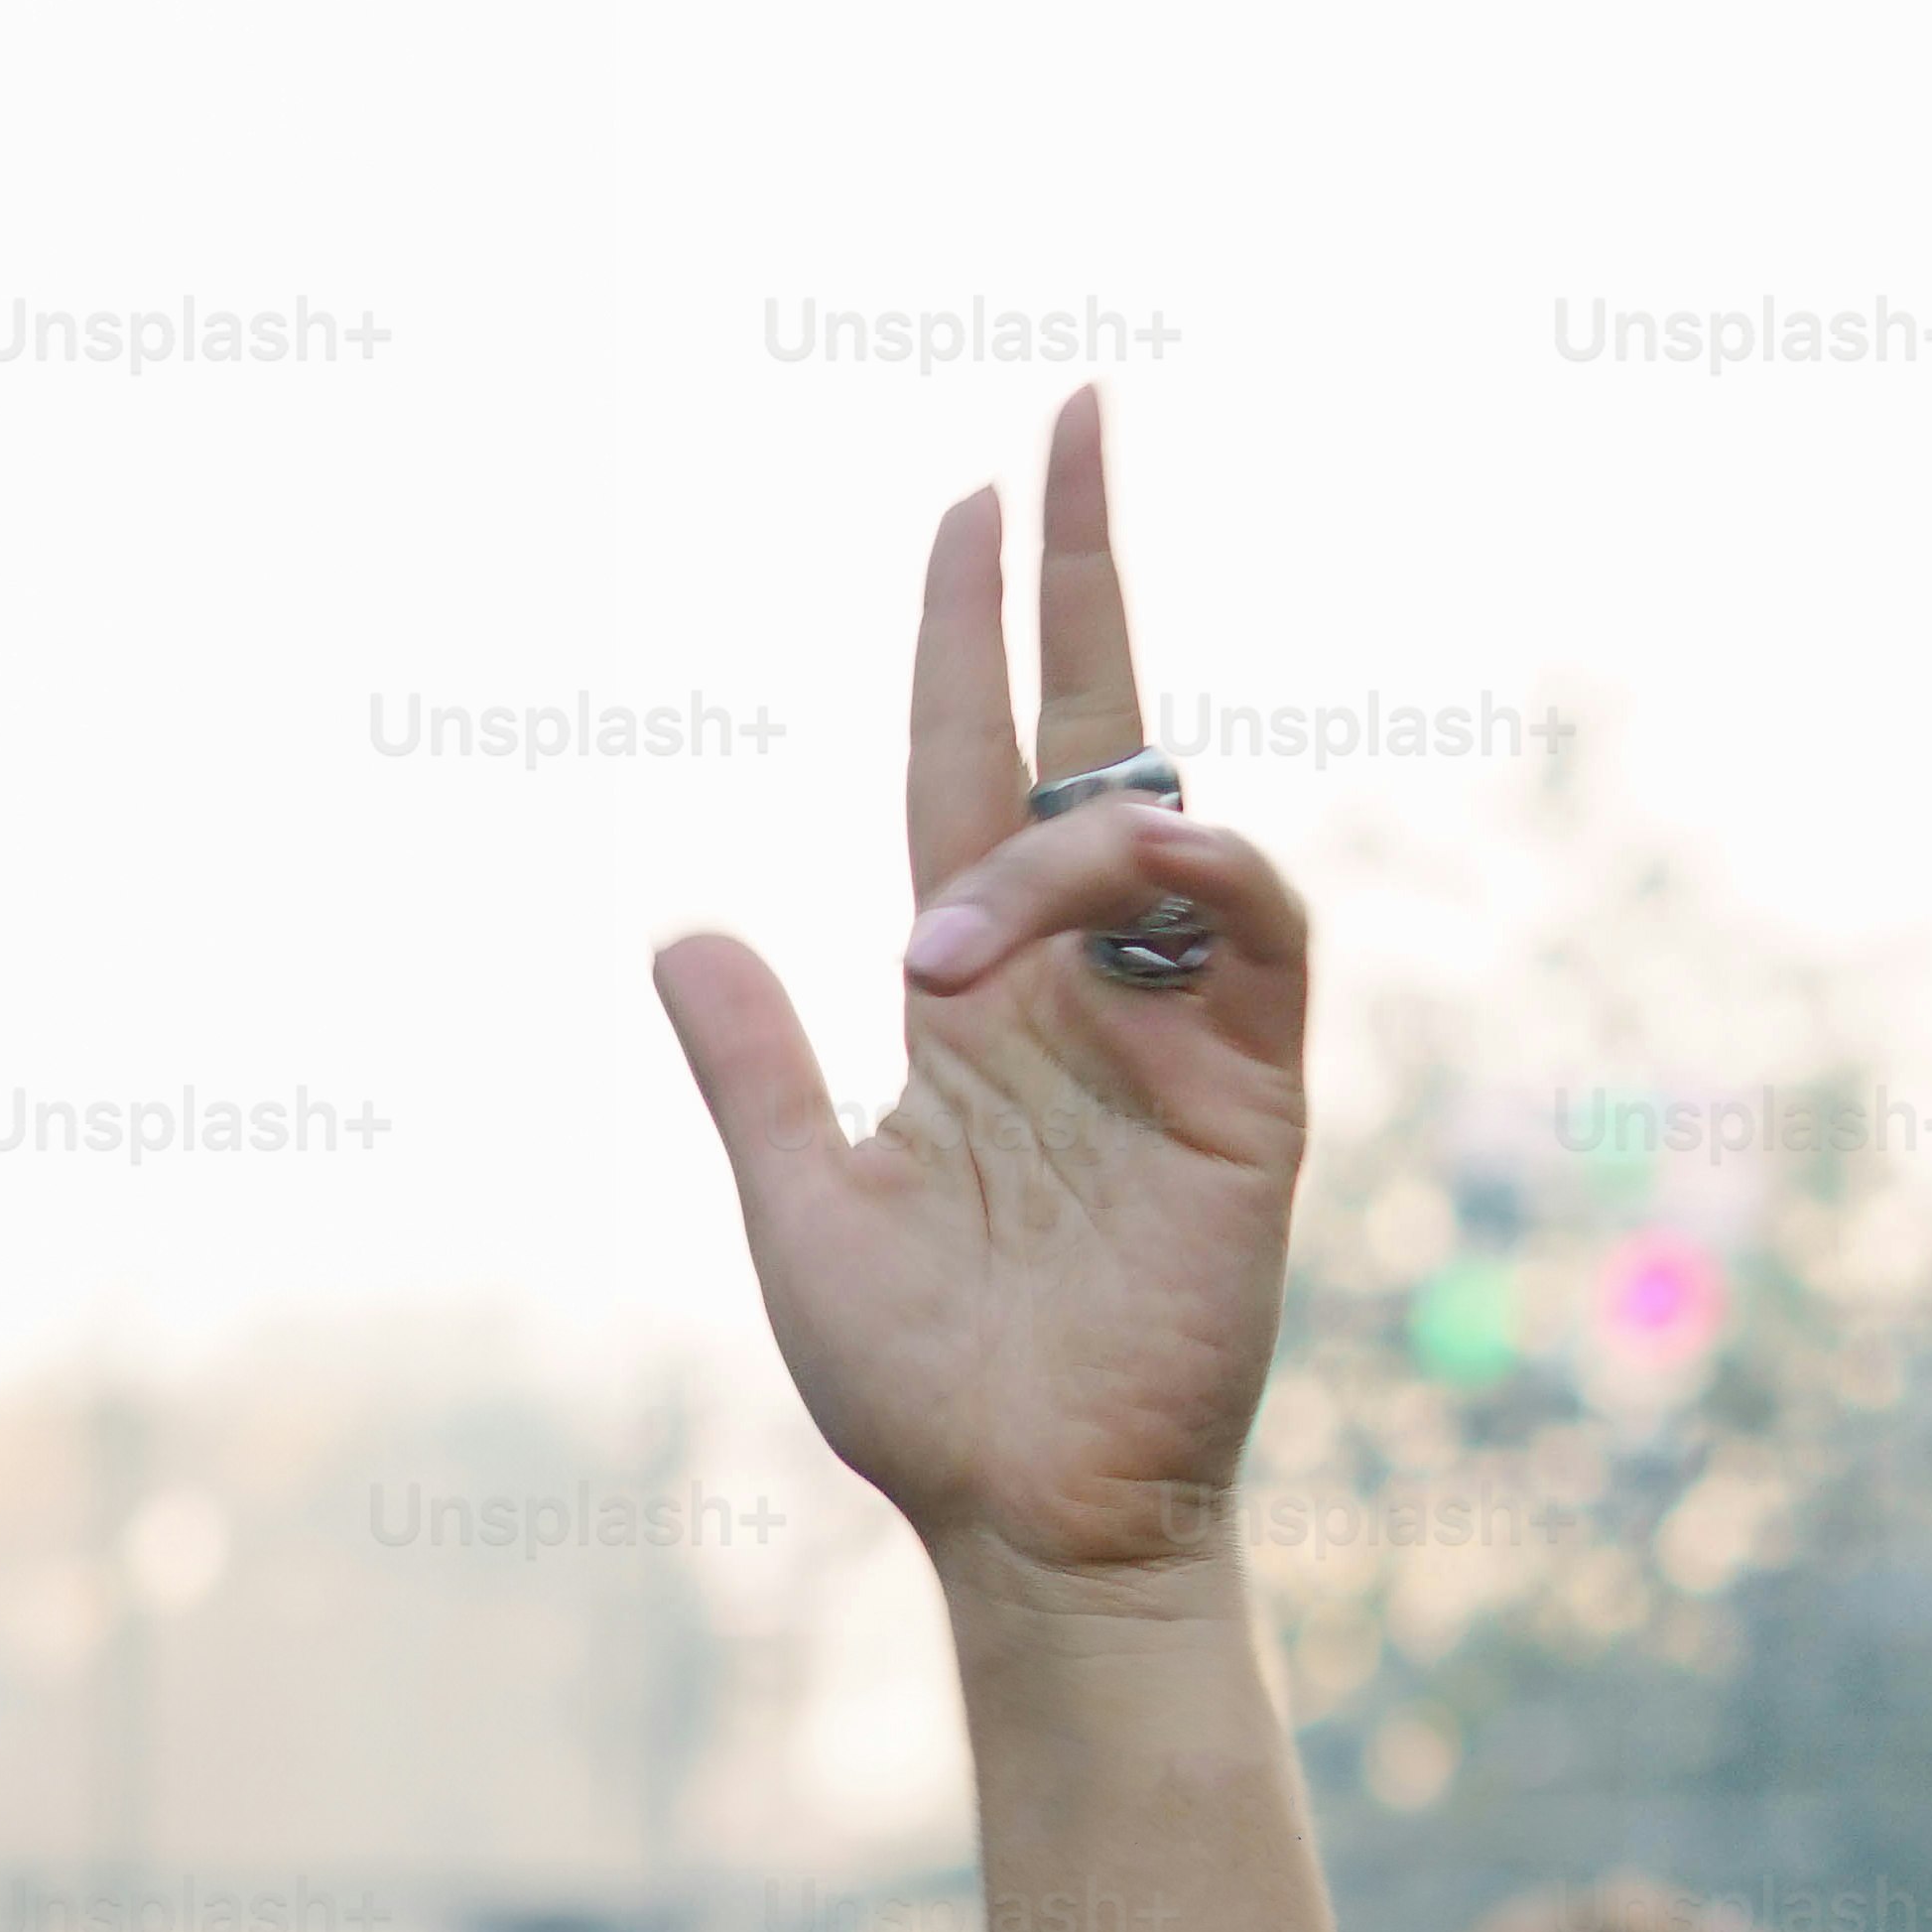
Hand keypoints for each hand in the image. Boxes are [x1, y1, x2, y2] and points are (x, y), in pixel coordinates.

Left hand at [655, 389, 1310, 1606]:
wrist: (1028, 1520)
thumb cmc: (923, 1392)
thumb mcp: (799, 1207)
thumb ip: (749, 1066)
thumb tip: (678, 922)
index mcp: (970, 998)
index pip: (970, 765)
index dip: (969, 633)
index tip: (974, 493)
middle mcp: (1079, 981)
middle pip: (1091, 727)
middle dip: (1083, 573)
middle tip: (1073, 411)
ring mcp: (1173, 1023)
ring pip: (1152, 821)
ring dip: (1049, 838)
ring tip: (935, 953)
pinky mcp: (1253, 1086)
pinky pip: (1253, 921)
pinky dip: (1183, 872)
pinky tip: (1101, 895)